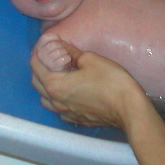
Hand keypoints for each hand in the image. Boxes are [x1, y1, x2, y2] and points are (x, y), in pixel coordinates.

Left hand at [30, 33, 148, 128]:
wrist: (128, 109)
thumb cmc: (110, 81)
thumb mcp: (91, 60)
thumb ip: (72, 52)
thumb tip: (63, 46)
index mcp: (55, 85)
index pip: (35, 66)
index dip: (38, 53)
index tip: (44, 45)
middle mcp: (55, 101)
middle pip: (37, 83)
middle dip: (40, 68)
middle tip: (49, 57)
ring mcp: (65, 113)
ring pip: (46, 99)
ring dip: (47, 86)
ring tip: (58, 75)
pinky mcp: (76, 119)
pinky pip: (59, 109)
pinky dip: (58, 99)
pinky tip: (70, 92)